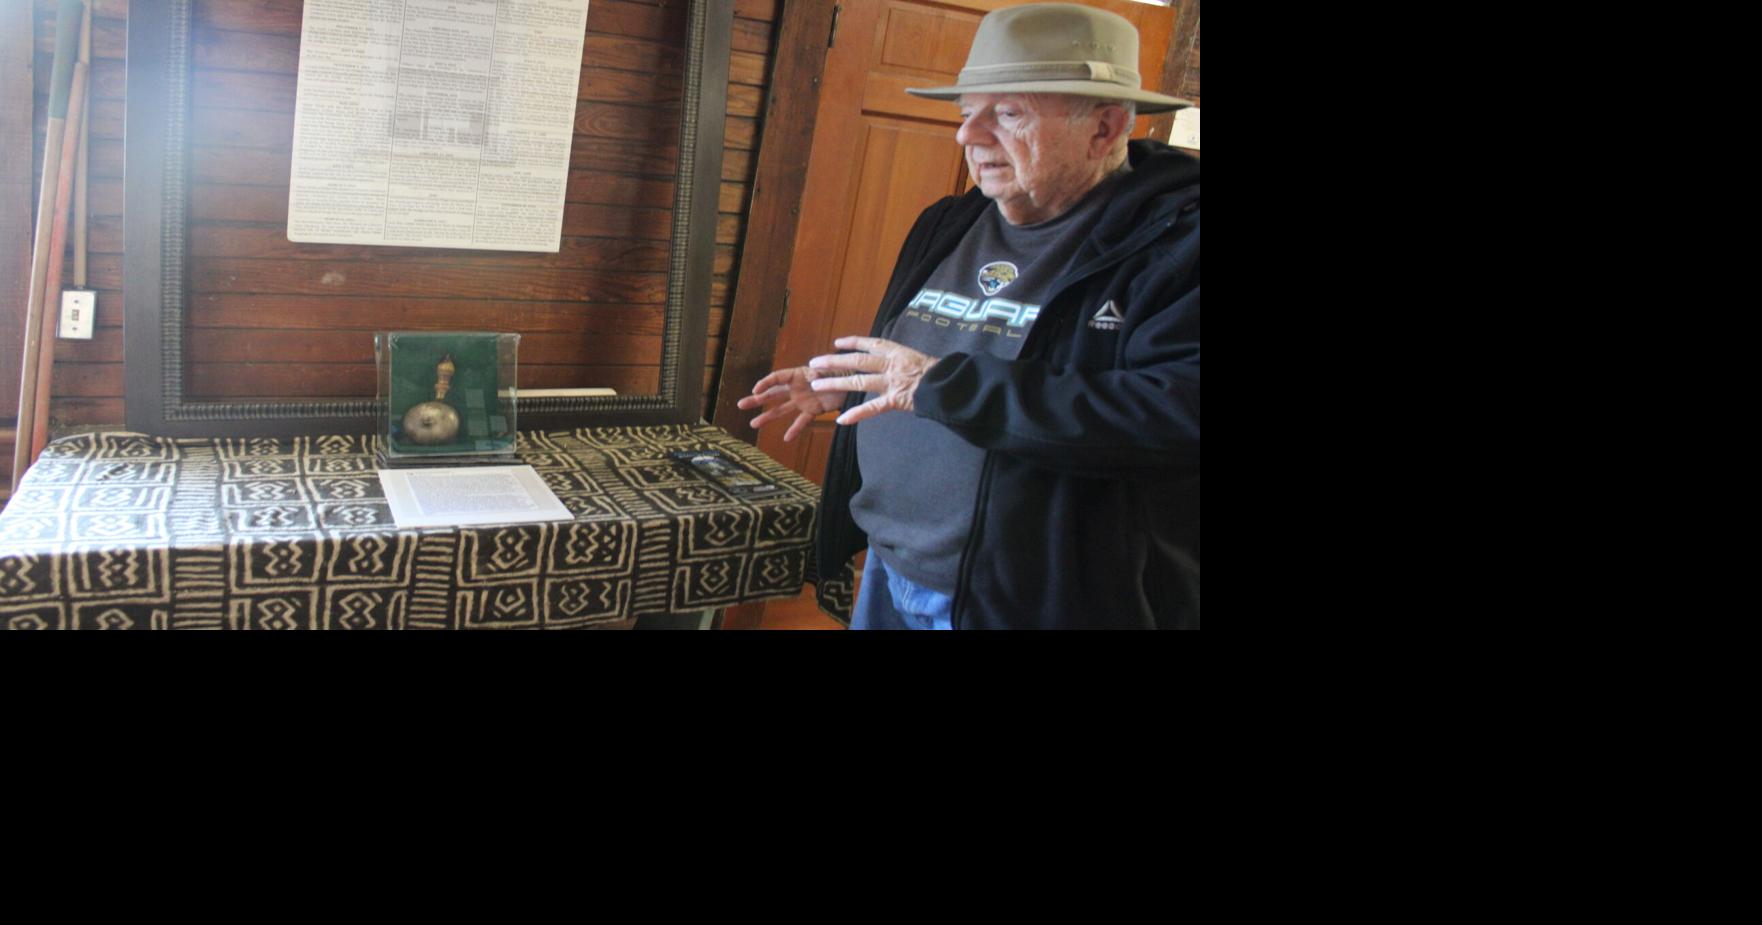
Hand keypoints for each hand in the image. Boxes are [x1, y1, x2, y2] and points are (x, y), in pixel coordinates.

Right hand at [736, 366, 843, 441]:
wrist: (853, 381)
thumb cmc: (840, 370)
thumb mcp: (829, 369)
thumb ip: (819, 374)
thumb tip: (811, 377)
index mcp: (798, 374)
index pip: (777, 378)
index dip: (766, 383)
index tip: (756, 390)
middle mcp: (796, 388)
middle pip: (772, 394)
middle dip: (757, 399)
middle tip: (741, 404)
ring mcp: (802, 400)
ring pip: (781, 409)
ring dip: (768, 416)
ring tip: (753, 424)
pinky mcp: (812, 410)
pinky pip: (801, 421)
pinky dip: (795, 429)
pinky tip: (786, 438)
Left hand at [807, 336, 937, 425]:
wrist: (952, 385)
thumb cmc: (940, 374)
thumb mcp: (919, 361)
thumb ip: (903, 362)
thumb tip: (892, 364)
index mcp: (898, 352)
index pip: (871, 344)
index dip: (853, 342)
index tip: (837, 342)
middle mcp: (892, 364)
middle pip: (858, 360)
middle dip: (834, 361)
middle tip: (815, 363)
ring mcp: (893, 382)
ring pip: (859, 381)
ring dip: (836, 383)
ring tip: (817, 384)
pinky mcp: (896, 400)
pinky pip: (873, 408)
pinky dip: (857, 414)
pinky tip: (842, 420)